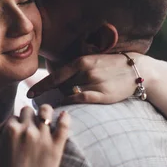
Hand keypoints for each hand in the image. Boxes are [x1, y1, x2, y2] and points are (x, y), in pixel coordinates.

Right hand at [0, 105, 69, 166]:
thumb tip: (5, 121)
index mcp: (10, 129)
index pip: (14, 116)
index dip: (15, 123)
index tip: (17, 131)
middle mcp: (27, 129)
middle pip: (29, 111)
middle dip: (27, 116)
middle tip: (29, 126)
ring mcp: (43, 137)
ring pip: (46, 111)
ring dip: (44, 111)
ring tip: (45, 116)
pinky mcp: (56, 147)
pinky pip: (63, 126)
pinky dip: (65, 117)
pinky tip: (64, 114)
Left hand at [27, 53, 143, 104]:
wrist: (137, 71)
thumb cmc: (112, 66)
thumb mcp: (92, 61)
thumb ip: (75, 69)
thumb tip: (56, 80)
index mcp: (80, 61)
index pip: (55, 76)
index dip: (40, 86)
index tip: (28, 94)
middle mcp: (85, 71)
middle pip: (62, 88)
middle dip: (56, 95)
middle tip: (53, 101)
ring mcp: (94, 82)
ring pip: (71, 94)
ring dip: (66, 99)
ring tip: (70, 101)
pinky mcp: (103, 94)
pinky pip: (81, 100)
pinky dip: (73, 102)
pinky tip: (71, 105)